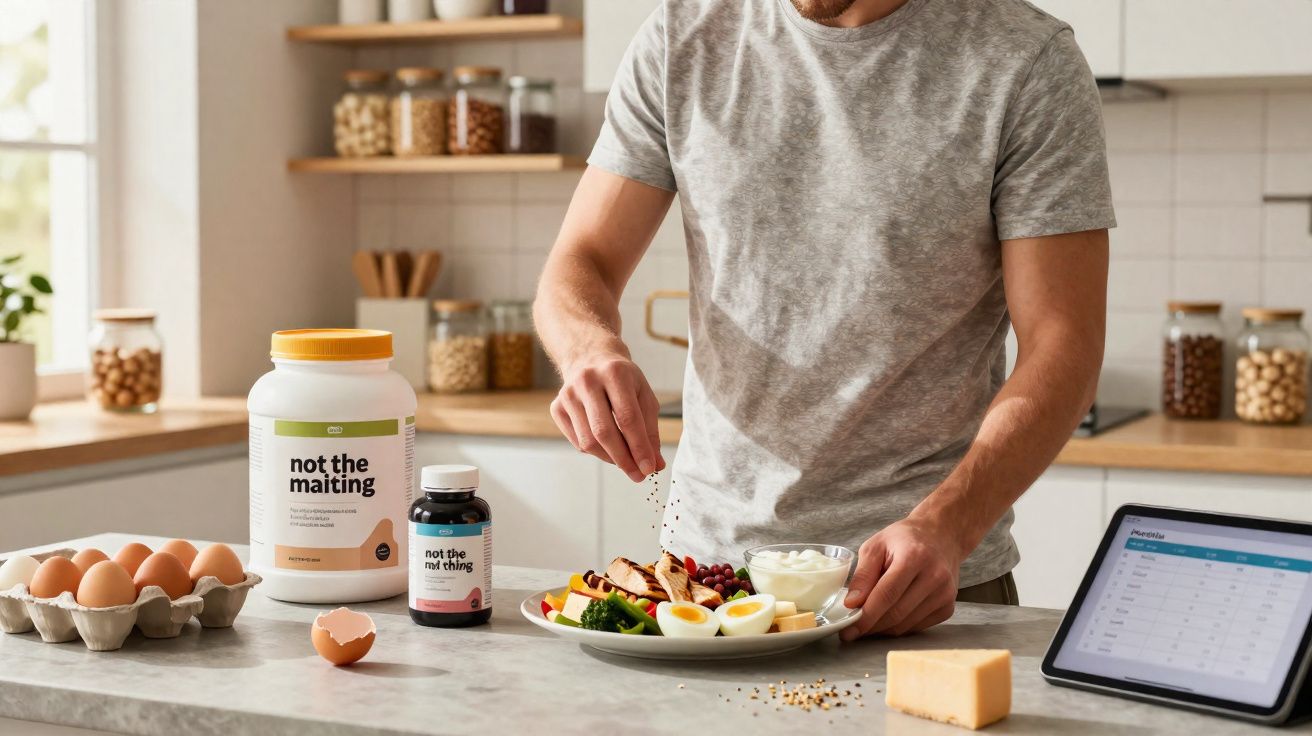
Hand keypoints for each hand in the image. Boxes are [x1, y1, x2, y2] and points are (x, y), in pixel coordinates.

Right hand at [550, 352, 665, 481]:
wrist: (590, 358)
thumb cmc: (623, 380)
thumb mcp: (643, 396)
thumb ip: (650, 430)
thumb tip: (655, 465)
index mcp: (615, 373)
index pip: (628, 418)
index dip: (639, 447)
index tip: (649, 468)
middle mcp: (587, 381)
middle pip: (604, 432)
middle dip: (624, 459)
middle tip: (638, 475)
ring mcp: (568, 394)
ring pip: (588, 441)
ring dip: (610, 458)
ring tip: (625, 461)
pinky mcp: (556, 407)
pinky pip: (577, 442)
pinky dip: (595, 452)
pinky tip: (607, 448)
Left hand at [839, 518, 963, 639]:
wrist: (941, 537)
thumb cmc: (905, 539)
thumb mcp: (876, 546)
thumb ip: (863, 575)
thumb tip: (852, 604)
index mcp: (914, 557)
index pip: (887, 595)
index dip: (866, 616)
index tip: (848, 630)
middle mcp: (934, 577)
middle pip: (896, 614)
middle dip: (871, 626)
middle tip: (853, 628)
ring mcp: (945, 594)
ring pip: (906, 625)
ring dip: (883, 628)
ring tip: (869, 619)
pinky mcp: (948, 608)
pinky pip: (916, 627)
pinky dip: (898, 626)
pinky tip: (888, 615)